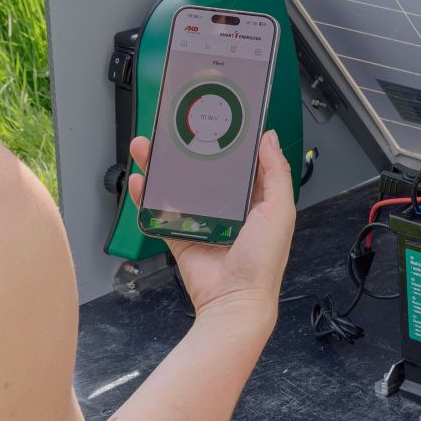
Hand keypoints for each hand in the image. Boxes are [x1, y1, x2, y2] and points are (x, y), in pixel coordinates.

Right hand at [127, 131, 295, 335]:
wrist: (234, 301)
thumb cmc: (262, 262)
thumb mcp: (279, 211)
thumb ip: (276, 173)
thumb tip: (268, 138)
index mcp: (254, 199)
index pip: (240, 162)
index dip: (227, 141)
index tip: (214, 120)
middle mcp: (228, 207)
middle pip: (203, 170)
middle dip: (185, 150)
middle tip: (171, 130)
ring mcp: (202, 220)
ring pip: (177, 186)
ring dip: (160, 167)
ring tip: (147, 149)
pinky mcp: (180, 235)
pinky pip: (160, 212)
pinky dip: (147, 197)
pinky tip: (140, 182)